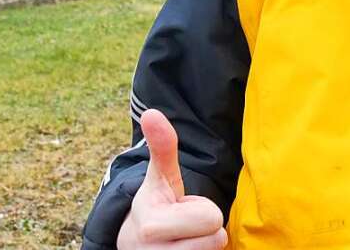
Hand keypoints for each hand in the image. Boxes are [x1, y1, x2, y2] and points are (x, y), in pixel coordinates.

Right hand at [117, 109, 227, 249]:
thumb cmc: (154, 205)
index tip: (181, 210)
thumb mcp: (159, 177)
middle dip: (206, 228)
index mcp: (153, 226)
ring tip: (184, 238)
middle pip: (216, 238)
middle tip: (186, 225)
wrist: (133, 245)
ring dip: (204, 244)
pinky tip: (186, 249)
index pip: (212, 218)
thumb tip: (152, 113)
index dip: (202, 210)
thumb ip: (162, 146)